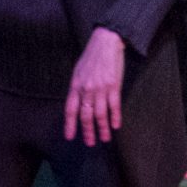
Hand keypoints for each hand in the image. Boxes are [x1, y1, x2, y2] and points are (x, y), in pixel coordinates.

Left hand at [64, 27, 126, 145]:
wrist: (105, 42)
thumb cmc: (91, 57)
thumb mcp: (77, 71)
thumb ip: (76, 88)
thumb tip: (76, 104)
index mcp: (75, 86)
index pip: (70, 109)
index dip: (70, 124)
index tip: (70, 137)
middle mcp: (86, 89)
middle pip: (85, 115)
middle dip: (87, 131)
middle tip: (90, 143)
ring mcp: (100, 88)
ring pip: (100, 114)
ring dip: (103, 128)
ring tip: (105, 139)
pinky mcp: (114, 86)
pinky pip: (114, 106)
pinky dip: (115, 117)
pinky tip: (116, 126)